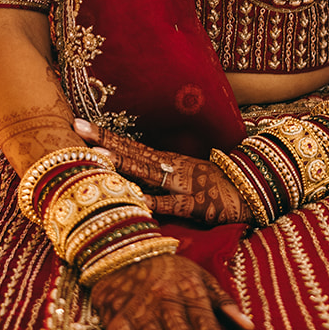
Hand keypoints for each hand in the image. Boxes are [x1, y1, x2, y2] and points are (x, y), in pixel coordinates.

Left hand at [74, 119, 246, 224]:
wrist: (252, 191)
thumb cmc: (213, 186)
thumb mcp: (182, 176)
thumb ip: (156, 176)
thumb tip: (126, 175)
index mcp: (165, 160)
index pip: (129, 145)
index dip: (104, 135)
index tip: (77, 124)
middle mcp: (170, 166)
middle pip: (131, 151)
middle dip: (104, 141)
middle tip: (76, 128)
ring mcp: (182, 183)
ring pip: (146, 172)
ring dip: (121, 163)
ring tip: (96, 156)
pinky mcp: (195, 204)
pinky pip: (171, 204)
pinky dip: (153, 202)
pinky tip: (135, 200)